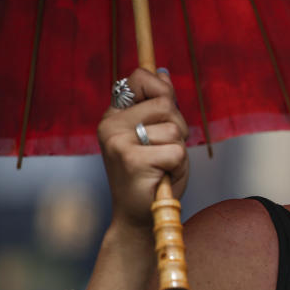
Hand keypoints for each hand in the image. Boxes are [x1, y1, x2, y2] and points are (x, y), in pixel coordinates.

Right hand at [98, 68, 189, 230]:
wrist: (139, 217)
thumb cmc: (153, 176)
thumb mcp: (158, 135)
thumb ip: (159, 106)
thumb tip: (162, 72)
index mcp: (114, 116)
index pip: (140, 78)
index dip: (162, 91)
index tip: (165, 114)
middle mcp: (111, 125)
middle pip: (165, 103)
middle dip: (178, 127)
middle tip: (166, 150)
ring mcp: (118, 142)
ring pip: (173, 128)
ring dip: (179, 149)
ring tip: (163, 166)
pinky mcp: (132, 159)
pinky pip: (176, 151)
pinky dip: (179, 166)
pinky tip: (164, 176)